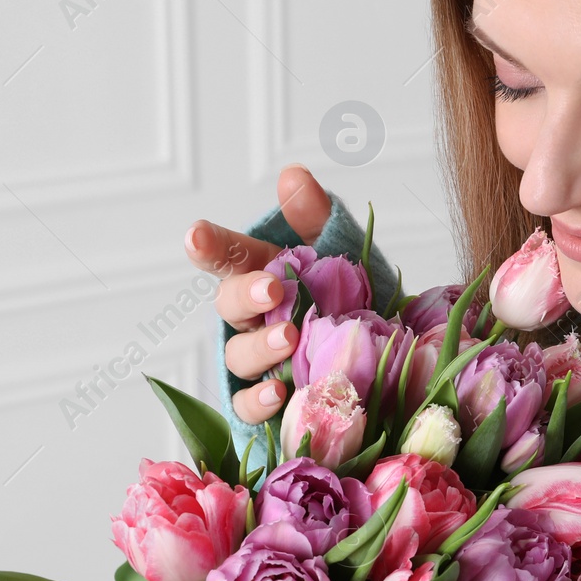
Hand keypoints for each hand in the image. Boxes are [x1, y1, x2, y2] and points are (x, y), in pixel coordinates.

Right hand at [184, 164, 332, 423]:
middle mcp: (251, 318)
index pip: (229, 255)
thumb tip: (293, 175)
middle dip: (247, 294)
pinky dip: (258, 400)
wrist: (384, 359)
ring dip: (259, 347)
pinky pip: (247, 405)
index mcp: (264, 275)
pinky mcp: (263, 403)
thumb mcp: (344, 255)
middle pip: (229, 304)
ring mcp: (254, 362)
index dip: (211, 245)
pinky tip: (278, 392)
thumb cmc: (351, 302)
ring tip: (288, 339)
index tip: (197, 235)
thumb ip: (317, 218)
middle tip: (274, 289)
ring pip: (238, 354)